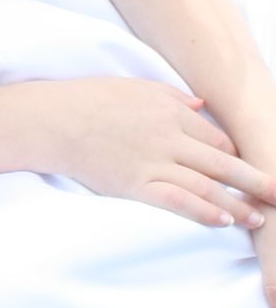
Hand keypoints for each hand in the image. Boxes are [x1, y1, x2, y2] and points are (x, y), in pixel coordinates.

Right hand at [40, 80, 275, 228]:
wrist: (52, 120)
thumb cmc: (90, 100)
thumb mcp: (136, 87)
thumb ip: (173, 96)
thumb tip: (203, 105)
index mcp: (172, 110)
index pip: (217, 139)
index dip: (236, 159)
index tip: (248, 174)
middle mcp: (170, 137)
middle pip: (224, 163)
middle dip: (256, 182)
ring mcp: (154, 162)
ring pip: (207, 186)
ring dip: (238, 204)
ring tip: (260, 218)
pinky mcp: (136, 184)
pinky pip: (177, 200)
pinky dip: (203, 211)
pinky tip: (224, 221)